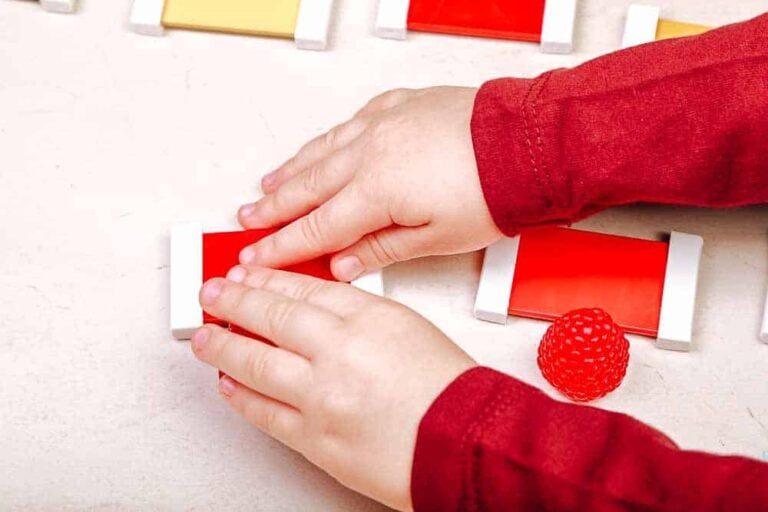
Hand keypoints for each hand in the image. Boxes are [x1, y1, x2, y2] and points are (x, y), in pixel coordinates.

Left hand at [190, 266, 476, 510]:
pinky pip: (264, 413)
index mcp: (369, 318)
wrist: (467, 445)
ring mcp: (323, 396)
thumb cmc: (447, 389)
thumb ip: (357, 314)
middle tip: (211, 293)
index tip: (245, 275)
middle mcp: (341, 352)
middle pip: (271, 316)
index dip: (266, 280)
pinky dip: (240, 396)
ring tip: (205, 337)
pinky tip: (227, 382)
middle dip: (233, 302)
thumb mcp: (406, 328)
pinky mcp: (315, 439)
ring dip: (222, 346)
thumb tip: (308, 310)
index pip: (302, 289)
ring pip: (255, 363)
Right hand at [237, 87, 501, 280]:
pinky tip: (316, 148)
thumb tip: (341, 264)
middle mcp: (368, 152)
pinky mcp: (396, 106)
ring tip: (267, 186)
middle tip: (245, 222)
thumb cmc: (491, 193)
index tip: (255, 257)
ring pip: (320, 152)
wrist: (525, 144)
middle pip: (306, 187)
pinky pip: (348, 124)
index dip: (281, 246)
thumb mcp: (436, 239)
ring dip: (290, 172)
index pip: (315, 227)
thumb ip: (380, 250)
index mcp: (376, 191)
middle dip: (272, 207)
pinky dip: (325, 141)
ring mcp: (380, 124)